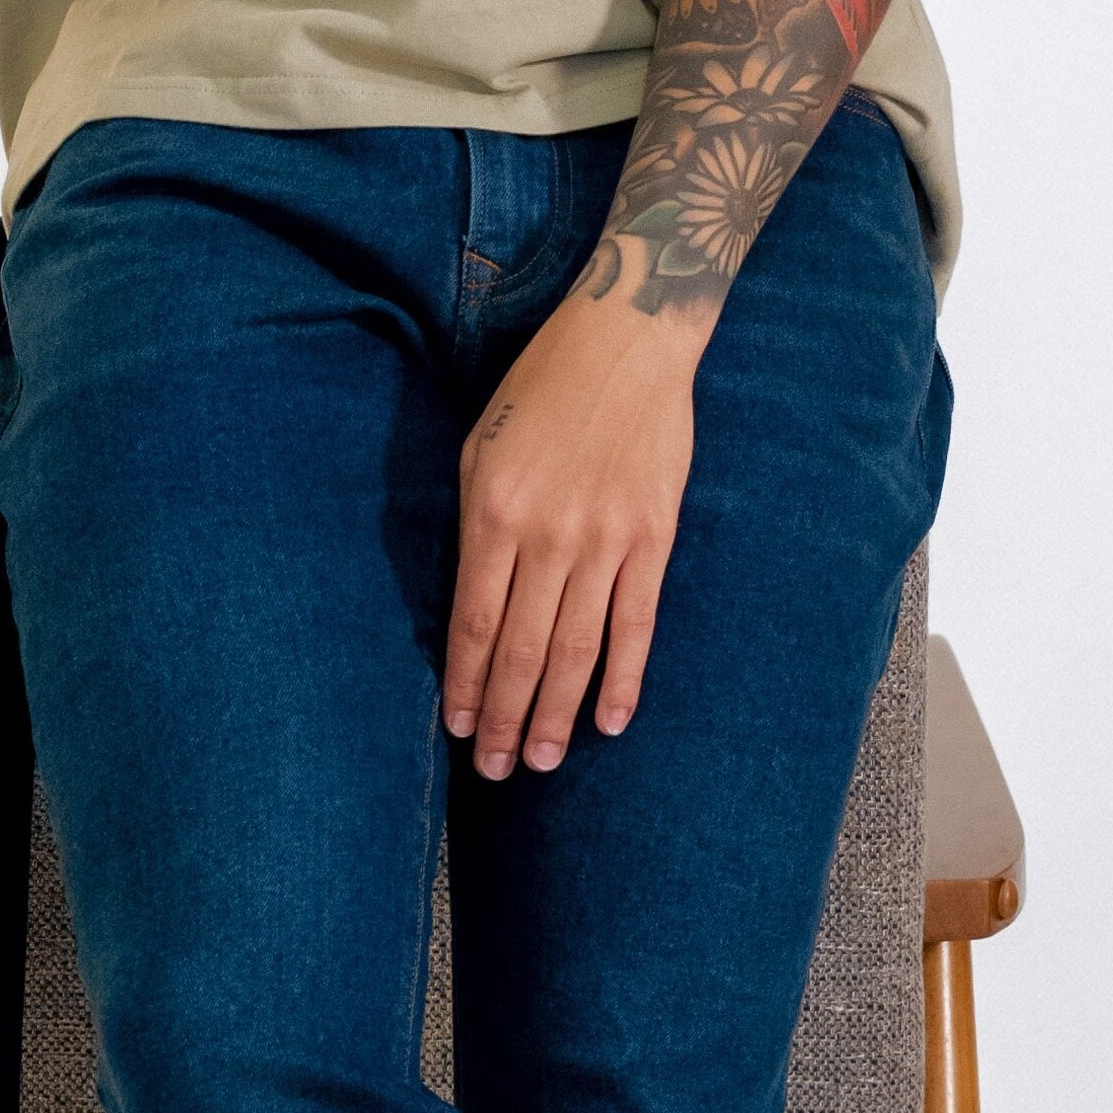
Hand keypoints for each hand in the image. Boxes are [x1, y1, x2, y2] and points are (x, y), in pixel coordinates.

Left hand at [444, 286, 699, 780]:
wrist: (626, 341)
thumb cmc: (540, 389)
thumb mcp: (481, 448)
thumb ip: (479, 528)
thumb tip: (475, 607)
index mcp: (494, 512)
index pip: (476, 623)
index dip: (467, 684)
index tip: (459, 729)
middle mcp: (549, 535)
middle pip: (523, 650)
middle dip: (505, 717)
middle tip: (495, 771)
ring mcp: (606, 540)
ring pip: (576, 648)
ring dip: (557, 713)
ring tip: (542, 761)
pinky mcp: (653, 537)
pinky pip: (636, 622)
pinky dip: (623, 677)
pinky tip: (610, 721)